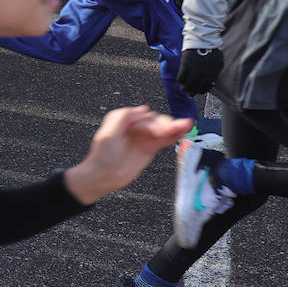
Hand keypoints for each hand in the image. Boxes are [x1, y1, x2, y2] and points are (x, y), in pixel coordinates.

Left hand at [63, 106, 192, 204]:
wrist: (103, 176)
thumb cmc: (102, 156)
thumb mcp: (108, 133)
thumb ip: (122, 118)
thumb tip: (142, 110)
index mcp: (124, 119)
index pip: (144, 116)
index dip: (152, 122)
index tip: (158, 128)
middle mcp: (135, 127)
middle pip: (156, 121)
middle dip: (166, 124)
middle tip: (174, 129)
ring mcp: (143, 137)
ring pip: (162, 129)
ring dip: (175, 126)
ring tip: (186, 125)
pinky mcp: (150, 148)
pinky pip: (165, 139)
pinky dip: (174, 135)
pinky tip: (183, 131)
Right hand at [177, 48, 222, 94]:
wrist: (202, 40)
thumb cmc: (211, 50)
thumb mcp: (219, 62)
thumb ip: (216, 73)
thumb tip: (212, 83)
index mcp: (213, 73)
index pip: (207, 87)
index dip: (202, 91)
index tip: (199, 91)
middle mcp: (204, 73)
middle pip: (197, 88)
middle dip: (192, 92)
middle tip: (189, 94)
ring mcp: (194, 70)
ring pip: (188, 84)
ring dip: (185, 88)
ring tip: (183, 89)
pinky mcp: (185, 65)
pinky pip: (181, 77)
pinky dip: (180, 81)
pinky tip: (180, 81)